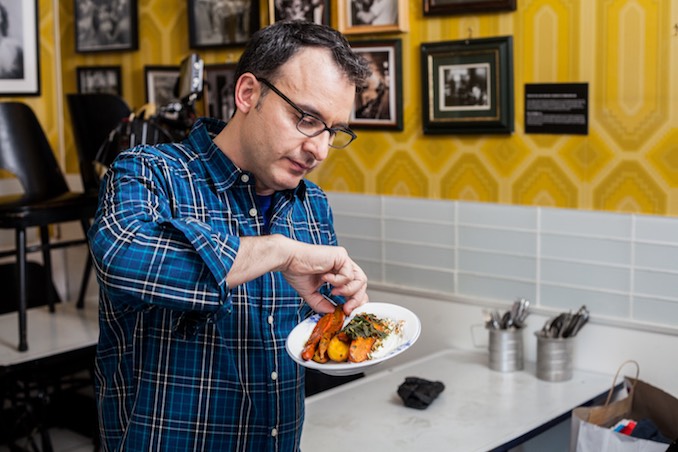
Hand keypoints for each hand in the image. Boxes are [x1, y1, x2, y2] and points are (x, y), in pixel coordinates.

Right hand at [228, 235, 367, 313]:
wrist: (288, 260)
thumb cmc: (296, 271)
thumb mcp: (311, 293)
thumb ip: (322, 303)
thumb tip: (332, 312)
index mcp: (337, 272)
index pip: (356, 287)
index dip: (356, 300)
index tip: (348, 311)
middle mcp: (342, 265)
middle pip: (362, 284)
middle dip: (356, 299)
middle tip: (346, 309)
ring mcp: (343, 259)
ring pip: (360, 280)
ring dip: (348, 291)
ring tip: (334, 292)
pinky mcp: (341, 255)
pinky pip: (348, 274)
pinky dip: (338, 281)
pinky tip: (325, 278)